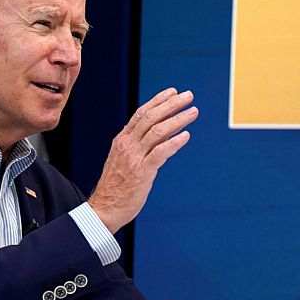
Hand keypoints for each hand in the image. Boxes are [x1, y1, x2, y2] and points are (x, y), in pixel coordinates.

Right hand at [88, 88, 197, 232]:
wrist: (105, 208)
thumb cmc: (116, 186)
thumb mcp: (124, 160)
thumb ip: (138, 146)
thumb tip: (158, 134)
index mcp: (122, 140)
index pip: (141, 113)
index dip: (158, 101)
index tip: (173, 92)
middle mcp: (127, 145)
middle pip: (150, 117)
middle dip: (171, 104)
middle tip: (189, 96)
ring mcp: (134, 158)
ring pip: (157, 131)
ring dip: (177, 119)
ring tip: (193, 112)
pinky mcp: (142, 172)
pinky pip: (160, 153)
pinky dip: (174, 143)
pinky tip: (186, 136)